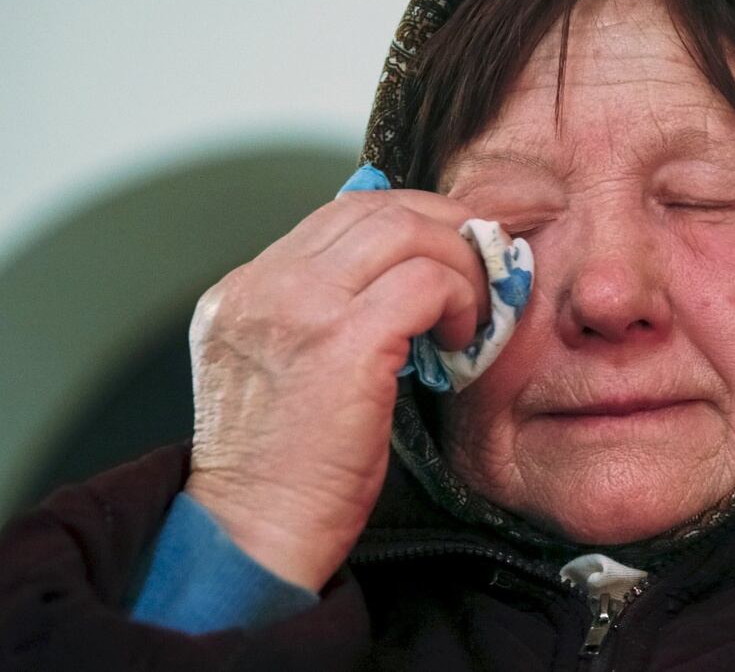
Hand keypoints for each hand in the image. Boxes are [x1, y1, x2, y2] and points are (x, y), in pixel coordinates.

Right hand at [183, 189, 488, 590]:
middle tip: (483, 268)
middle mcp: (261, 288)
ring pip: (405, 229)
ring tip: (471, 310)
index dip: (414, 223)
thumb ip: (328, 316)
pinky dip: (459, 298)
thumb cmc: (286, 471)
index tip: (454, 253)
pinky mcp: (340, 341)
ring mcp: (296, 308)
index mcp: (243, 292)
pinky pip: (425, 281)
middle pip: (377, 207)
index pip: (341, 214)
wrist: (253, 536)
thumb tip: (407, 275)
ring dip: (458, 262)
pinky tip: (461, 338)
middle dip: (446, 228)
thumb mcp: (290, 374)